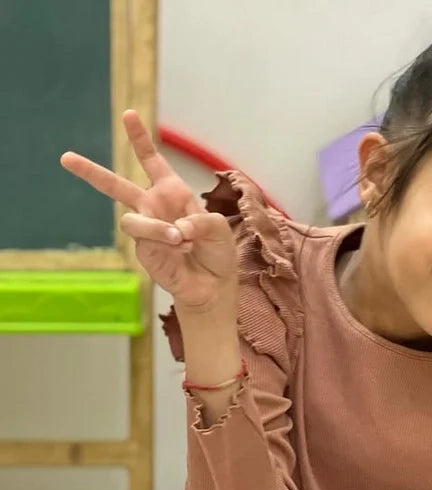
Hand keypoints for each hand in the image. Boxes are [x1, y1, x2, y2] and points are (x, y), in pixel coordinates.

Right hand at [61, 110, 236, 312]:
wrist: (214, 285)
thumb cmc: (217, 253)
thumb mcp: (219, 229)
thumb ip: (201, 221)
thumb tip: (175, 229)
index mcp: (172, 192)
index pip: (151, 161)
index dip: (139, 139)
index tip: (128, 114)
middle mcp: (153, 207)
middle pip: (116, 186)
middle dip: (91, 172)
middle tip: (65, 158)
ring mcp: (145, 229)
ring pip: (132, 221)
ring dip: (156, 227)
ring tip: (180, 238)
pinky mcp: (143, 251)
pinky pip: (145, 241)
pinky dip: (166, 244)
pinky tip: (182, 250)